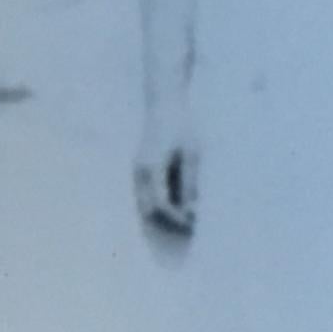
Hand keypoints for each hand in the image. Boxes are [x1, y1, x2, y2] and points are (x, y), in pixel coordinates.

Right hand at [133, 99, 197, 236]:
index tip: (195, 223)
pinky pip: (147, 196)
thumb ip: (190, 182)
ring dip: (164, 216)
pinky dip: (161, 205)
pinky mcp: (141, 170)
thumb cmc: (181, 125)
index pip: (161, 204)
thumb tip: (191, 209)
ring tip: (188, 219)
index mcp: (151, 167)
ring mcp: (137, 172)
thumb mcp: (191, 152)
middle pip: (148, 210)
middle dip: (168, 223)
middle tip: (192, 227)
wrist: (164, 104)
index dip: (177, 218)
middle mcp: (139, 172)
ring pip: (145, 205)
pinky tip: (180, 204)